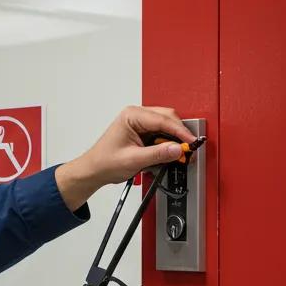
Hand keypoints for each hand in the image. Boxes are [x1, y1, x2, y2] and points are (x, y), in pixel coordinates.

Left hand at [55, 106, 198, 210]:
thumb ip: (157, 154)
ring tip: (180, 154)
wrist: (94, 170)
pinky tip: (170, 154)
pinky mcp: (144, 134)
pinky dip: (168, 145)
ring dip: (174, 140)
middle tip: (189, 149)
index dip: (180, 131)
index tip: (191, 142)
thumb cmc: (105, 162)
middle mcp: (137, 116)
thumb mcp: (133, 160)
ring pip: (167, 127)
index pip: (162, 119)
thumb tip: (177, 149)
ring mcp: (141, 124)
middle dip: (180, 134)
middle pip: (168, 119)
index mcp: (132, 115)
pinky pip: (161, 135)